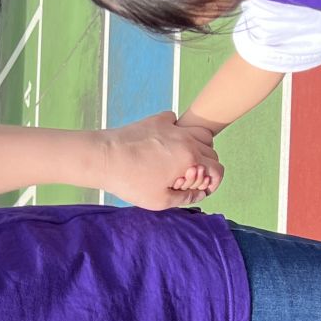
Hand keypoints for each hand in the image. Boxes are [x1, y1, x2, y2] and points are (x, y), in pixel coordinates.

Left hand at [95, 112, 222, 208]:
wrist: (103, 158)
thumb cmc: (131, 182)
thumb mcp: (161, 200)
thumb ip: (186, 197)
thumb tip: (199, 193)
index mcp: (190, 159)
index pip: (217, 169)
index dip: (213, 183)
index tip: (202, 189)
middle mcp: (186, 139)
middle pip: (211, 151)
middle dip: (205, 166)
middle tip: (187, 178)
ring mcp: (172, 127)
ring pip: (199, 133)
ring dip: (197, 147)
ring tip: (182, 160)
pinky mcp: (157, 120)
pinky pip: (176, 121)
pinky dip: (176, 132)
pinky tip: (165, 144)